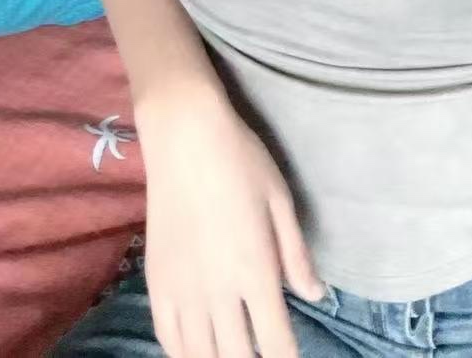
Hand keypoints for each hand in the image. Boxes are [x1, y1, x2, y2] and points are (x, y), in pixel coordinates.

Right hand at [136, 88, 325, 357]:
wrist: (184, 134)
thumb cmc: (241, 159)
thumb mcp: (280, 200)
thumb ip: (296, 254)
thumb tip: (315, 295)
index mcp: (255, 270)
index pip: (275, 342)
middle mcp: (218, 289)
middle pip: (236, 357)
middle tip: (262, 354)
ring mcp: (182, 289)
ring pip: (199, 355)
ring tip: (233, 353)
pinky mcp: (156, 281)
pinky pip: (167, 336)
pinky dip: (183, 353)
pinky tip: (198, 350)